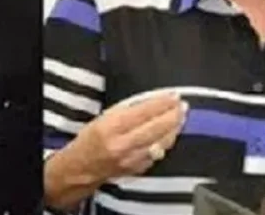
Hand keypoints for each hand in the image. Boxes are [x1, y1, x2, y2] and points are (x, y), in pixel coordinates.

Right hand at [43, 91, 186, 209]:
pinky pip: (158, 153)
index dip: (162, 102)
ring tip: (181, 117)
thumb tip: (152, 101)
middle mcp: (123, 144)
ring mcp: (132, 159)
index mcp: (112, 127)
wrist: (82, 168)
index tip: (173, 95)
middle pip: (157, 127)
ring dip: (174, 128)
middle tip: (183, 105)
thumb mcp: (103, 117)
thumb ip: (126, 109)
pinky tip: (171, 133)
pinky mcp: (138, 169)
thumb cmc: (90, 139)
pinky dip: (167, 142)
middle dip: (173, 114)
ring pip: (162, 142)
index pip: (144, 112)